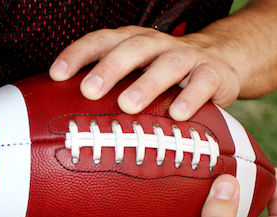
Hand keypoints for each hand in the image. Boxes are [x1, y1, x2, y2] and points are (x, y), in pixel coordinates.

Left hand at [49, 26, 239, 120]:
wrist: (221, 62)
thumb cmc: (161, 74)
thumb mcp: (133, 74)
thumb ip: (105, 89)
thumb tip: (59, 116)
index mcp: (130, 42)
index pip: (100, 42)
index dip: (77, 55)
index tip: (55, 75)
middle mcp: (156, 45)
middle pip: (131, 49)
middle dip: (109, 68)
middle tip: (88, 90)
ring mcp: (186, 57)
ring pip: (167, 64)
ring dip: (146, 84)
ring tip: (127, 105)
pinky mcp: (213, 73)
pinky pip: (203, 83)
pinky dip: (191, 98)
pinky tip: (176, 115)